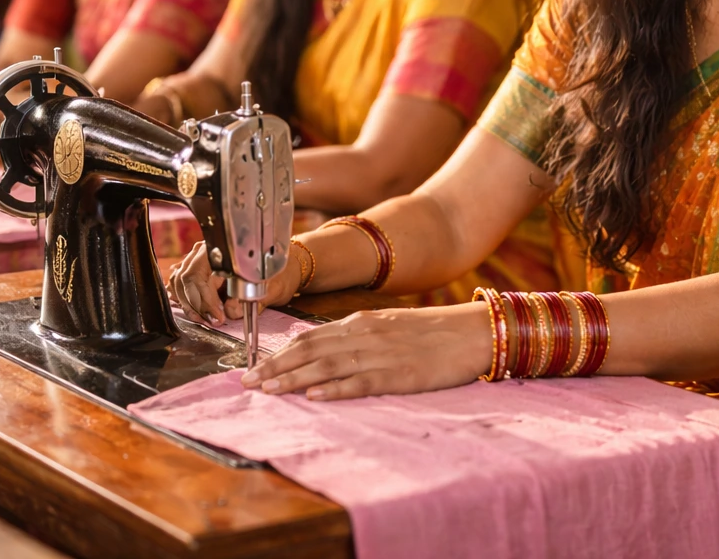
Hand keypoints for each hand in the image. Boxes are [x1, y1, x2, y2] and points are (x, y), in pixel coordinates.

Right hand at [166, 241, 300, 323]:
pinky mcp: (198, 268)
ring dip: (188, 303)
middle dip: (196, 304)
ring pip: (179, 280)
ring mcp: (199, 258)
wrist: (282, 266)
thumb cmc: (276, 273)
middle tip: (211, 321)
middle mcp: (207, 250)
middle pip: (185, 278)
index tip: (219, 317)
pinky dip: (183, 298)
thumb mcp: (269, 286)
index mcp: (223, 248)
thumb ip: (251, 298)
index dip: (206, 299)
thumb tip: (230, 312)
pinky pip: (180, 282)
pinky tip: (193, 311)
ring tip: (202, 319)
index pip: (200, 274)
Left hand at [239, 303, 494, 400]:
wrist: (472, 330)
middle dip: (275, 367)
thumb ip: (356, 336)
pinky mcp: (398, 374)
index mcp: (359, 322)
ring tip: (267, 390)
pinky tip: (314, 396)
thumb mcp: (387, 325)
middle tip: (246, 382)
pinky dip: (335, 389)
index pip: (309, 338)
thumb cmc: (431, 331)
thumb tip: (324, 350)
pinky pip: (360, 382)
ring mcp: (380, 354)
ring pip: (326, 366)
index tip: (253, 366)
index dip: (278, 353)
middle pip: (309, 352)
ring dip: (293, 379)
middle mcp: (363, 335)